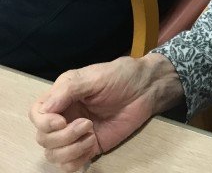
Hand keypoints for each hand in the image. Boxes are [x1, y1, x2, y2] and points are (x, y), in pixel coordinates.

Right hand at [30, 55, 184, 172]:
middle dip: (62, 137)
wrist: (146, 89)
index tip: (61, 122)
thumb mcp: (95, 76)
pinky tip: (92, 146)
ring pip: (53, 154)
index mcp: (62, 96)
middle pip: (42, 138)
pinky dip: (75, 161)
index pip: (36, 114)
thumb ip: (69, 89)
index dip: (43, 123)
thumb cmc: (122, 76)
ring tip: (91, 135)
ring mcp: (76, 134)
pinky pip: (69, 165)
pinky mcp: (88, 148)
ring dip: (70, 149)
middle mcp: (65, 116)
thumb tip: (45, 109)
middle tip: (87, 125)